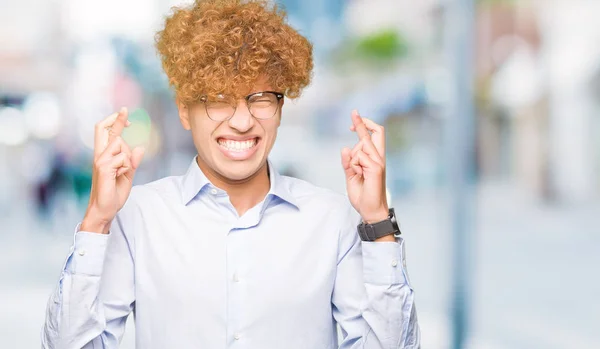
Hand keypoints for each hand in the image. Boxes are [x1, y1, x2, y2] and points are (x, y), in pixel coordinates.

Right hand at [81, 107, 144, 233]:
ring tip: (122, 172)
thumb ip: (132, 161)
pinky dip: (126, 167)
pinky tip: (119, 176)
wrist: (105, 210)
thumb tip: (140, 148)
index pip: (106, 132)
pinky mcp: (103, 168)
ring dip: (127, 157)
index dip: (115, 121)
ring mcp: (100, 160)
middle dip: (116, 118)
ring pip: (120, 145)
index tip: (127, 117)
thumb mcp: (127, 175)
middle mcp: (99, 155)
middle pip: (102, 128)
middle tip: (125, 110)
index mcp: (104, 155)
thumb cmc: (113, 192)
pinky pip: (123, 159)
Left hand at [341, 110, 388, 223]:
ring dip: (352, 160)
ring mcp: (378, 162)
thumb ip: (348, 162)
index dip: (364, 124)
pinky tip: (360, 176)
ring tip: (358, 175)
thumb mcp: (351, 176)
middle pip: (376, 132)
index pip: (372, 135)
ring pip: (359, 148)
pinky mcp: (376, 168)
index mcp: (374, 158)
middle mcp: (378, 157)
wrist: (370, 210)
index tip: (354, 116)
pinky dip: (354, 166)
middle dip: (363, 122)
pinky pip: (359, 157)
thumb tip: (345, 148)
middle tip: (354, 112)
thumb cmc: (363, 194)